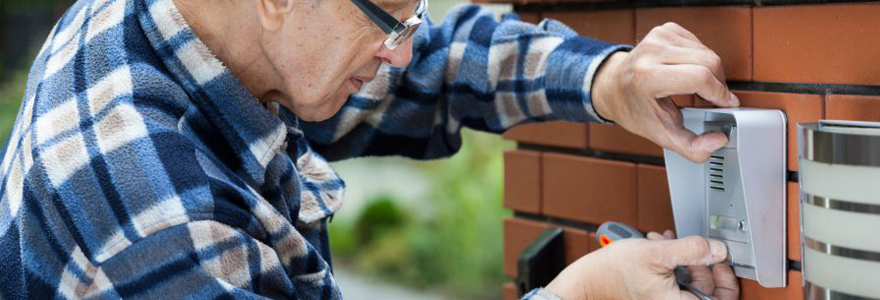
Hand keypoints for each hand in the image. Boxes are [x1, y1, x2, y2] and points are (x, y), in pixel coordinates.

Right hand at [544, 231, 738, 299]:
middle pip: (707, 288)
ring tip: (668, 242)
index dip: (726, 279)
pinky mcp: (658, 291)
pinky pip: (675, 277)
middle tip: (693, 247)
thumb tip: (718, 248)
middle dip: (700, 261)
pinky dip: (672, 260)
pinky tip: (661, 245)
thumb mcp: (657, 253)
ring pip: (690, 279)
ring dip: (683, 257)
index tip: (721, 260)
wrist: (589, 277)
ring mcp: (666, 298)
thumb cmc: (614, 272)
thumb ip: (691, 249)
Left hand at [591, 22, 739, 162]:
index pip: (698, 77)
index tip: (727, 104)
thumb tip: (719, 140)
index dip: (719, 92)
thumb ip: (691, 146)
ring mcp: (657, 37)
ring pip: (707, 52)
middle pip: (708, 62)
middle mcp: (651, 52)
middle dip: (719, 84)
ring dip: (712, 72)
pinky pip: (699, 43)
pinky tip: (689, 71)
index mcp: (647, 76)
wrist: (612, 87)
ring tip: (700, 88)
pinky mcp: (664, 29)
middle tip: (715, 99)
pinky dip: (701, 59)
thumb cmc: (634, 111)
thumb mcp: (661, 135)